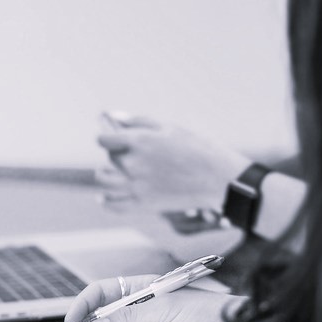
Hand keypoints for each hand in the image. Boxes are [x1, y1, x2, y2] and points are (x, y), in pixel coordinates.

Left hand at [97, 117, 250, 209]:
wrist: (217, 178)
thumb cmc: (196, 148)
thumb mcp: (169, 128)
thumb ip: (139, 122)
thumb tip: (114, 117)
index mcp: (138, 141)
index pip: (104, 139)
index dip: (107, 138)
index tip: (111, 139)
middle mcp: (132, 164)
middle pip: (109, 158)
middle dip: (116, 155)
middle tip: (128, 156)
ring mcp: (135, 186)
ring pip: (104, 181)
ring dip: (105, 176)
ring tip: (112, 174)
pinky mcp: (141, 204)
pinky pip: (112, 205)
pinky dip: (107, 200)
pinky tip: (106, 196)